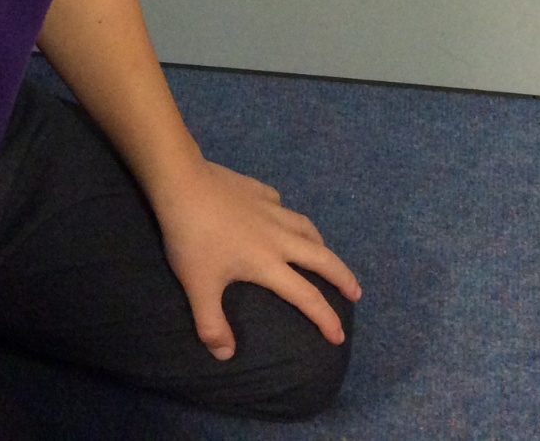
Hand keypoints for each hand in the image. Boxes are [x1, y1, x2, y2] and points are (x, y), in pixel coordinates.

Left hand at [148, 159, 361, 360]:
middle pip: (322, 258)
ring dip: (321, 244)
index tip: (339, 336)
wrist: (183, 184)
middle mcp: (279, 236)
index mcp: (268, 263)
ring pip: (307, 227)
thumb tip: (226, 356)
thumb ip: (212, 324)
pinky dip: (288, 216)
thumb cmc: (193, 238)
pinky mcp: (258, 190)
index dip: (325, 318)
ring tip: (324, 254)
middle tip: (356, 291)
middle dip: (343, 277)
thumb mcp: (197, 287)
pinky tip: (281, 216)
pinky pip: (281, 205)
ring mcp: (270, 209)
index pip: (306, 296)